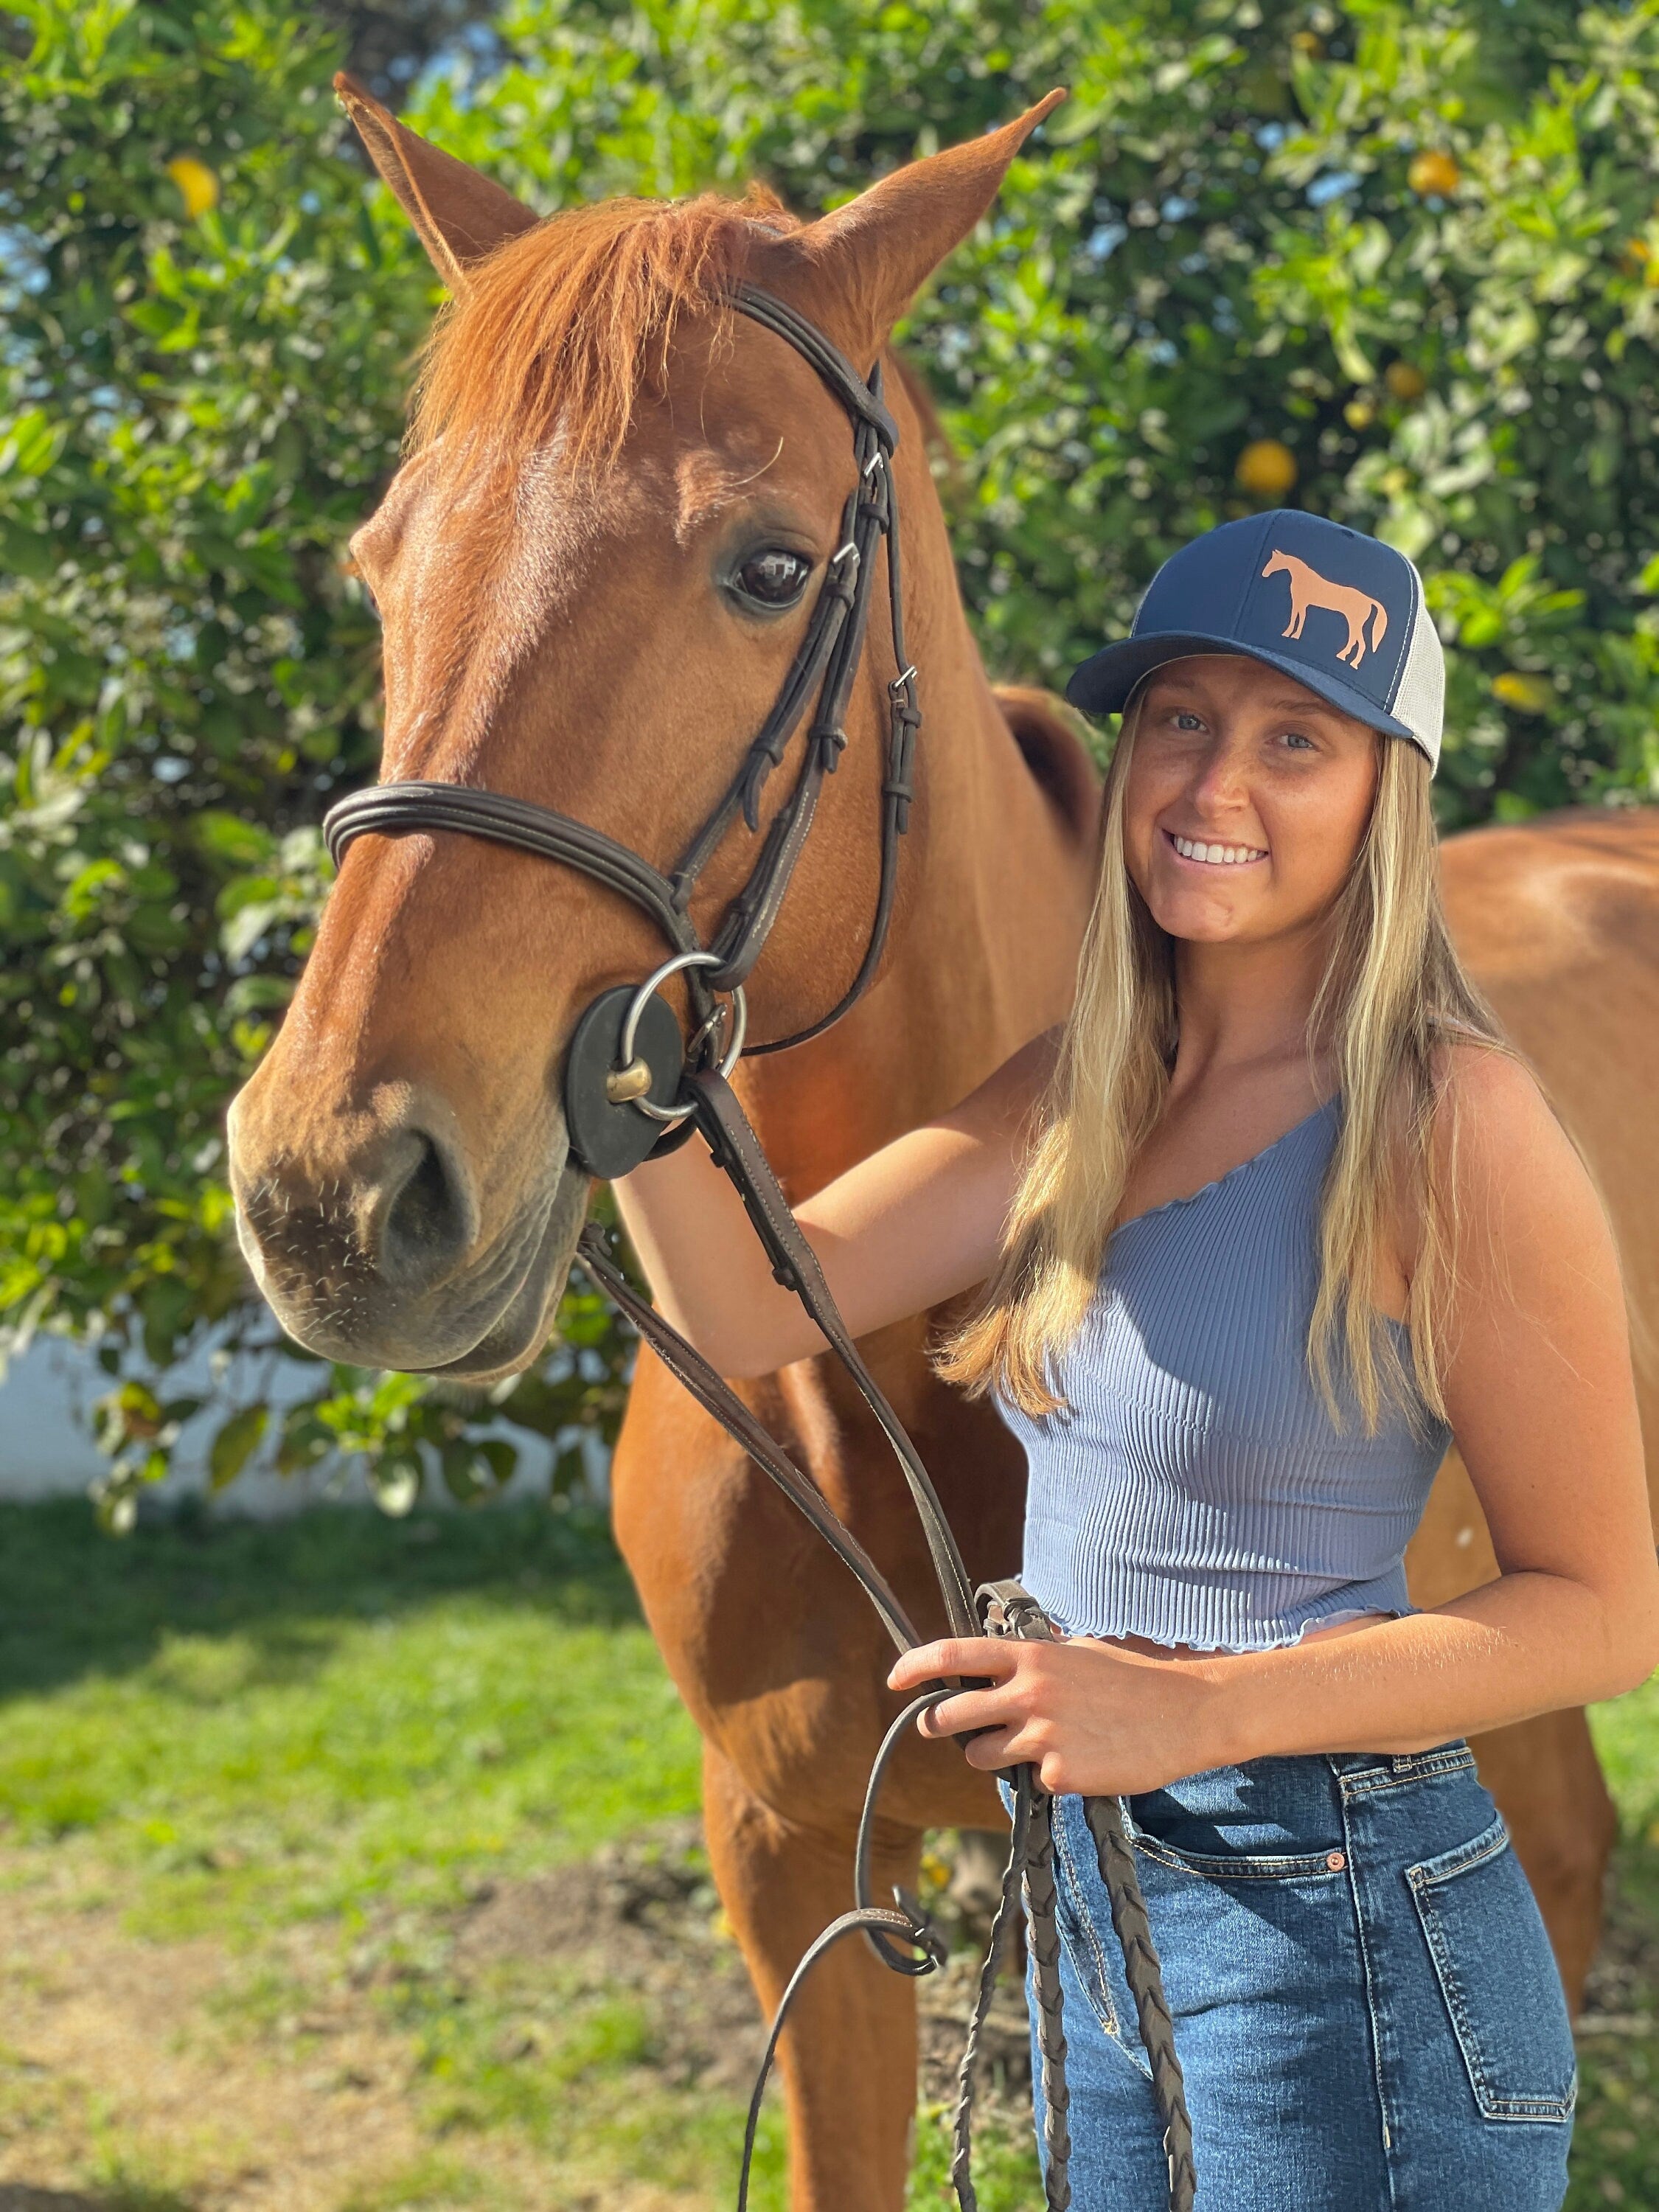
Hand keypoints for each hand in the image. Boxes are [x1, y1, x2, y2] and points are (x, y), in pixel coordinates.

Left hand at [887, 1634, 1234, 1797]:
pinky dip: (1045, 1776)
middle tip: (936, 1727)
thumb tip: (1002, 1664)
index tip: (894, 1678)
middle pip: (950, 1716)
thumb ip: (1036, 1659)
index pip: (955, 1655)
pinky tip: (1078, 1762)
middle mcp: (1030, 1693)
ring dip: (990, 1755)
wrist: (1186, 1714)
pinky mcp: (1060, 1775)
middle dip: (935, 1724)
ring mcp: (1043, 1736)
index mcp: (1032, 1657)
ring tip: (1025, 1746)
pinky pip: (1032, 1781)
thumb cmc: (1133, 1679)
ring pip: (980, 1756)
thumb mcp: (1079, 1651)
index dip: (915, 1665)